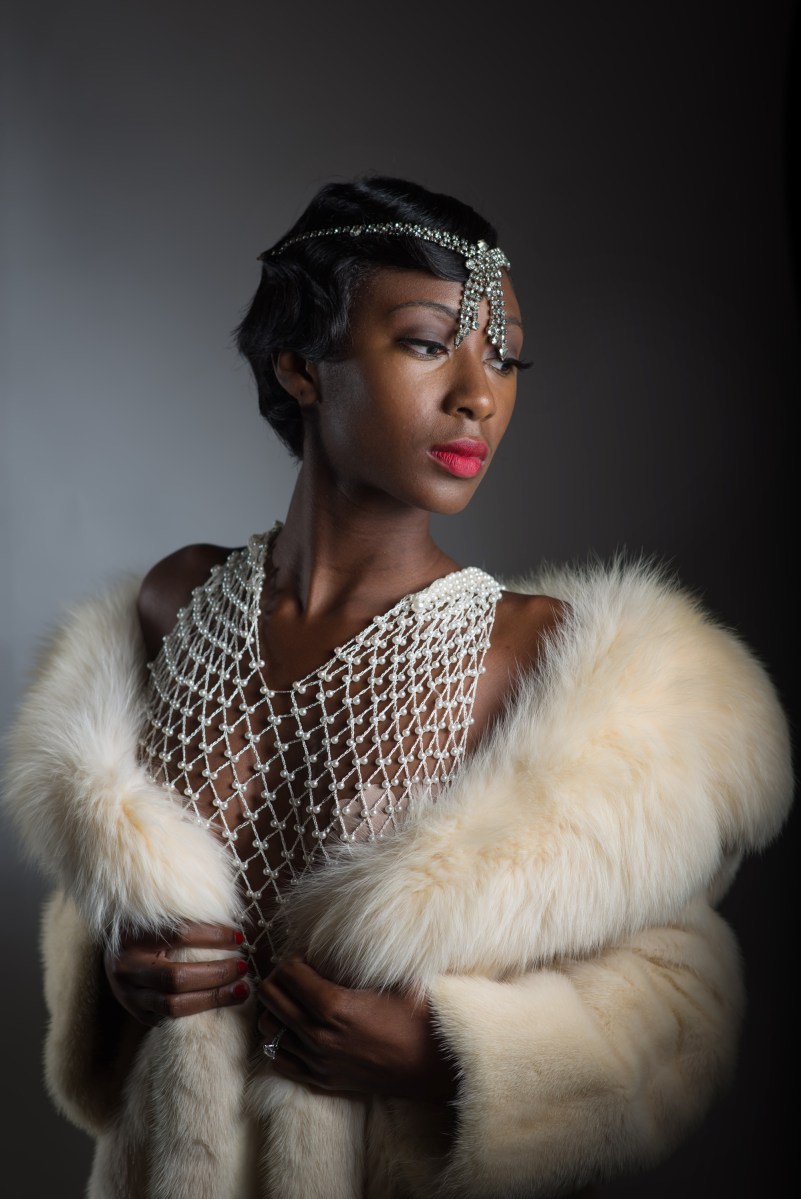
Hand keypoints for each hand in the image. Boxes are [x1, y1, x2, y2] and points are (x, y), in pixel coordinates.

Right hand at [103, 922, 249, 1026]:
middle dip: (216, 974)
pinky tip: (219, 1003)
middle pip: (177, 977)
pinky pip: (169, 1019)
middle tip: (243, 967)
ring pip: (174, 1005)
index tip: (238, 937)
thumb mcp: (156, 918)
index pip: (180, 934)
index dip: (213, 936)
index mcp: (134, 936)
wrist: (112, 953)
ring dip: (213, 999)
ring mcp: (128, 995)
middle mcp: (127, 968)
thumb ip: (187, 918)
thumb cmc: (144, 930)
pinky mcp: (136, 1013)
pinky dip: (197, 1012)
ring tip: (241, 990)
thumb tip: (232, 924)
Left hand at [257, 955, 456, 1102]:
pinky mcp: (321, 1079)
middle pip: (271, 997)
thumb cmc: (416, 1016)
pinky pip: (279, 1059)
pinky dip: (281, 1040)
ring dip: (278, 1009)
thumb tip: (346, 934)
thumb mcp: (395, 975)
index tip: (308, 955)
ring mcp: (318, 1060)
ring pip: (269, 1028)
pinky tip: (297, 1028)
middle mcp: (319, 1035)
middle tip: (298, 973)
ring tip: (297, 1000)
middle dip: (280, 979)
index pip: (288, 972)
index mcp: (335, 1006)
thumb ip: (367, 955)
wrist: (432, 1066)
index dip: (295, 957)